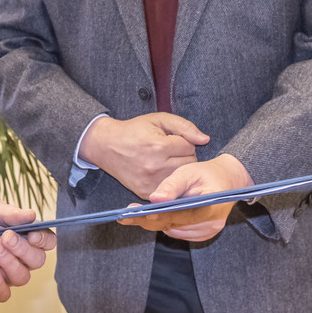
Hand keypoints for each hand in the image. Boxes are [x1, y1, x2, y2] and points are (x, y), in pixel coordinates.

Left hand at [0, 200, 55, 301]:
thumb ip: (11, 213)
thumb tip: (31, 214)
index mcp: (27, 237)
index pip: (48, 242)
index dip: (44, 240)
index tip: (31, 234)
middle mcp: (21, 258)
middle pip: (37, 261)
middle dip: (22, 249)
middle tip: (4, 237)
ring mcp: (7, 274)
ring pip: (21, 277)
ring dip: (8, 262)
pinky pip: (3, 293)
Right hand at [81, 113, 208, 197]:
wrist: (106, 146)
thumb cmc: (134, 130)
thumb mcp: (159, 119)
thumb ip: (184, 126)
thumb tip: (205, 139)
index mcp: (159, 147)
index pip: (189, 146)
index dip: (184, 141)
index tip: (172, 139)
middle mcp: (155, 167)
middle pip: (189, 164)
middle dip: (184, 155)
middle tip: (171, 150)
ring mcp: (150, 182)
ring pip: (181, 177)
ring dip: (178, 169)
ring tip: (166, 160)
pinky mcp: (145, 192)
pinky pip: (169, 189)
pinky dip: (169, 181)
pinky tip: (160, 172)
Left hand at [118, 153, 250, 241]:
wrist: (229, 180)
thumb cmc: (208, 173)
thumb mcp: (189, 172)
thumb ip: (172, 185)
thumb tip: (154, 199)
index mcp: (209, 208)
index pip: (176, 217)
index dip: (153, 216)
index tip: (133, 213)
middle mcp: (210, 225)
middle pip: (172, 227)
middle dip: (148, 220)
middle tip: (125, 216)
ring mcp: (208, 232)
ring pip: (172, 231)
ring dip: (156, 223)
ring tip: (136, 213)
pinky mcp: (203, 234)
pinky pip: (178, 232)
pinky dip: (167, 224)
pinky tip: (155, 215)